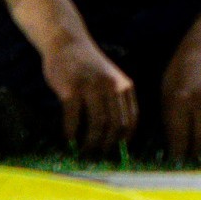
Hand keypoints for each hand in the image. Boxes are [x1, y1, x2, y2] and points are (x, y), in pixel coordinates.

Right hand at [44, 35, 135, 149]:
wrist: (68, 44)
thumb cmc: (88, 66)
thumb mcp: (111, 80)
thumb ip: (115, 100)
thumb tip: (115, 132)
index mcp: (125, 86)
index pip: (132, 119)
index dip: (125, 139)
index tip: (117, 151)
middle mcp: (112, 87)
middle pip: (116, 125)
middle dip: (107, 145)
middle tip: (97, 156)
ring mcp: (92, 88)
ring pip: (97, 124)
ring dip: (90, 142)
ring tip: (84, 151)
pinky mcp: (72, 90)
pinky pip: (74, 118)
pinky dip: (71, 133)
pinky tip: (69, 140)